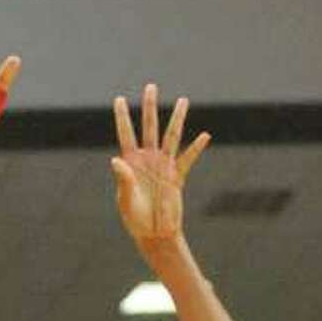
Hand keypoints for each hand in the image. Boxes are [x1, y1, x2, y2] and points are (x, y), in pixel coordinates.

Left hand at [111, 85, 209, 254]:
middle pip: (149, 127)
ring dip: (177, 119)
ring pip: (171, 137)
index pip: (126, 134)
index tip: (119, 99)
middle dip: (150, 107)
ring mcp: (163, 166)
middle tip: (151, 86)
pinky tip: (205, 135)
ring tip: (184, 100)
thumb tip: (116, 160)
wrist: (153, 233)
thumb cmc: (134, 218)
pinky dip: (196, 148)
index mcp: (130, 163)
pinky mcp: (177, 176)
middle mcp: (147, 159)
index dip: (122, 117)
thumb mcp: (125, 199)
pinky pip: (188, 159)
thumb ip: (122, 179)